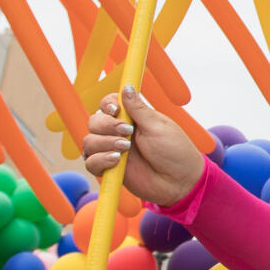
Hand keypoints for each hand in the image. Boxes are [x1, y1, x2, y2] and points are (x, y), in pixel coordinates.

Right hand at [79, 86, 204, 207]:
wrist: (180, 182)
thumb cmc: (175, 152)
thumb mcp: (158, 126)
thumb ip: (139, 109)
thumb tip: (127, 86)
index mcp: (132, 118)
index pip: (108, 104)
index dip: (107, 105)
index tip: (116, 111)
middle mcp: (118, 132)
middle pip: (94, 122)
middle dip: (107, 126)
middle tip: (128, 133)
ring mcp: (112, 150)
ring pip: (89, 141)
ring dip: (104, 143)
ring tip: (125, 148)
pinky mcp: (109, 169)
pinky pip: (90, 162)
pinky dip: (100, 160)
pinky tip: (116, 161)